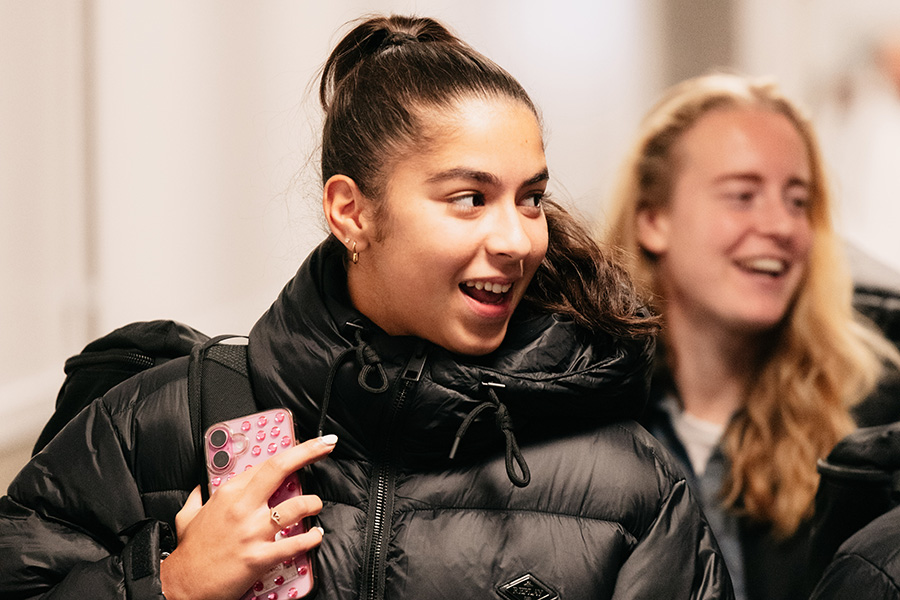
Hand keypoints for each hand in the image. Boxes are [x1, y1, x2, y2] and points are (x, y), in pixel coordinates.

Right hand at [160, 435, 336, 599]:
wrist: (181, 587)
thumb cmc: (188, 553)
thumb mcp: (187, 516)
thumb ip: (198, 498)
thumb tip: (201, 487)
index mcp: (227, 494)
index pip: (265, 464)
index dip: (289, 451)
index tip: (306, 445)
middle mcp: (242, 507)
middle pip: (281, 469)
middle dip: (308, 452)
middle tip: (327, 445)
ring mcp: (252, 532)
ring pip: (296, 507)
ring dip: (313, 503)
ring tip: (316, 505)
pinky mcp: (260, 557)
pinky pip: (295, 544)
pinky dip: (311, 538)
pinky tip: (316, 535)